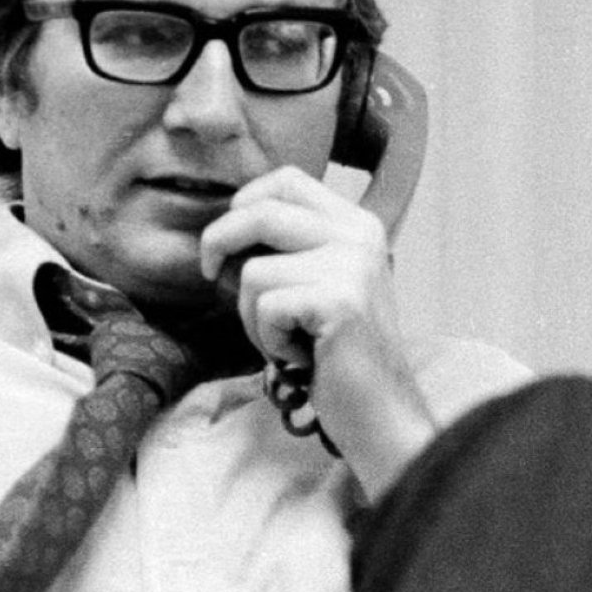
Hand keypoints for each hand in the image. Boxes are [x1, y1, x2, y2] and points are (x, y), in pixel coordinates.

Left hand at [197, 166, 435, 497]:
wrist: (381, 411)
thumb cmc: (340, 356)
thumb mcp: (321, 286)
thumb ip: (291, 250)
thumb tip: (223, 230)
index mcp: (357, 225)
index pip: (287, 180)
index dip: (244, 200)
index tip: (228, 236)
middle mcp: (359, 236)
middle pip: (260, 213)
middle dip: (219, 242)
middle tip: (210, 273)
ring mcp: (351, 266)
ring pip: (253, 271)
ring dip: (253, 317)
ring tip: (289, 341)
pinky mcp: (338, 300)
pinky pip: (266, 307)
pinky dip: (269, 341)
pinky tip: (302, 357)